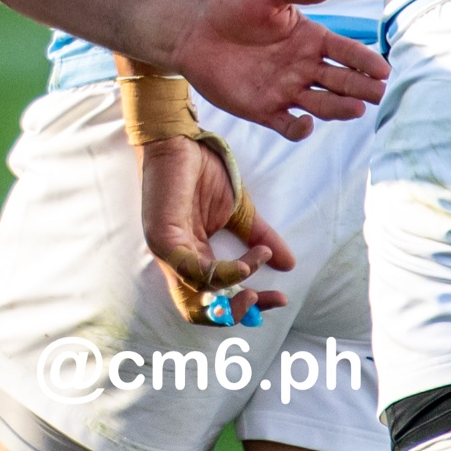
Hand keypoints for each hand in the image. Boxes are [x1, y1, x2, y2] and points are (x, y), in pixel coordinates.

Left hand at [141, 135, 291, 324]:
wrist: (181, 138)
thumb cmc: (203, 171)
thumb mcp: (240, 211)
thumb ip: (260, 238)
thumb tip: (289, 263)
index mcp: (194, 259)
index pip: (216, 300)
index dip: (247, 307)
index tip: (281, 297)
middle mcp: (177, 263)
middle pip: (200, 311)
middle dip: (236, 312)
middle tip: (264, 297)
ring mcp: (167, 253)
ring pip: (197, 294)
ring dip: (235, 284)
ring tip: (257, 261)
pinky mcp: (162, 238)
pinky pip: (192, 270)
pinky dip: (222, 272)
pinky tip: (245, 261)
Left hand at [168, 0, 387, 140]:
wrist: (195, 31)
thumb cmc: (234, 5)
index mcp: (311, 38)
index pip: (345, 51)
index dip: (365, 60)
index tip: (384, 69)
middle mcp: (304, 67)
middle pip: (340, 80)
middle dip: (361, 87)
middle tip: (378, 92)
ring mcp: (286, 90)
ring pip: (321, 103)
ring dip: (339, 108)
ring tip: (356, 109)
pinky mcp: (264, 110)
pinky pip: (287, 124)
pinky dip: (299, 129)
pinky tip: (306, 124)